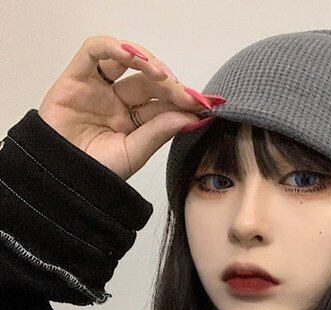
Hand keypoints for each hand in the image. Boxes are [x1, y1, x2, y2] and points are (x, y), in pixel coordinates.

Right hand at [38, 34, 220, 180]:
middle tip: (189, 96)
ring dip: (148, 61)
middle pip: (149, 81)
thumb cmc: (97, 172)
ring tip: (165, 77)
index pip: (163, 102)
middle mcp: (117, 101)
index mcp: (134, 120)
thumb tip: (193, 116)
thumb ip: (160, 131)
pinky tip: (136, 58)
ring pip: (126, 60)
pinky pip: (94, 51)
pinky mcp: (75, 78)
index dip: (184, 100)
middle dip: (172, 85)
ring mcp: (98, 88)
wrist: (63, 180)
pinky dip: (115, 47)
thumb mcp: (135, 152)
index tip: (206, 105)